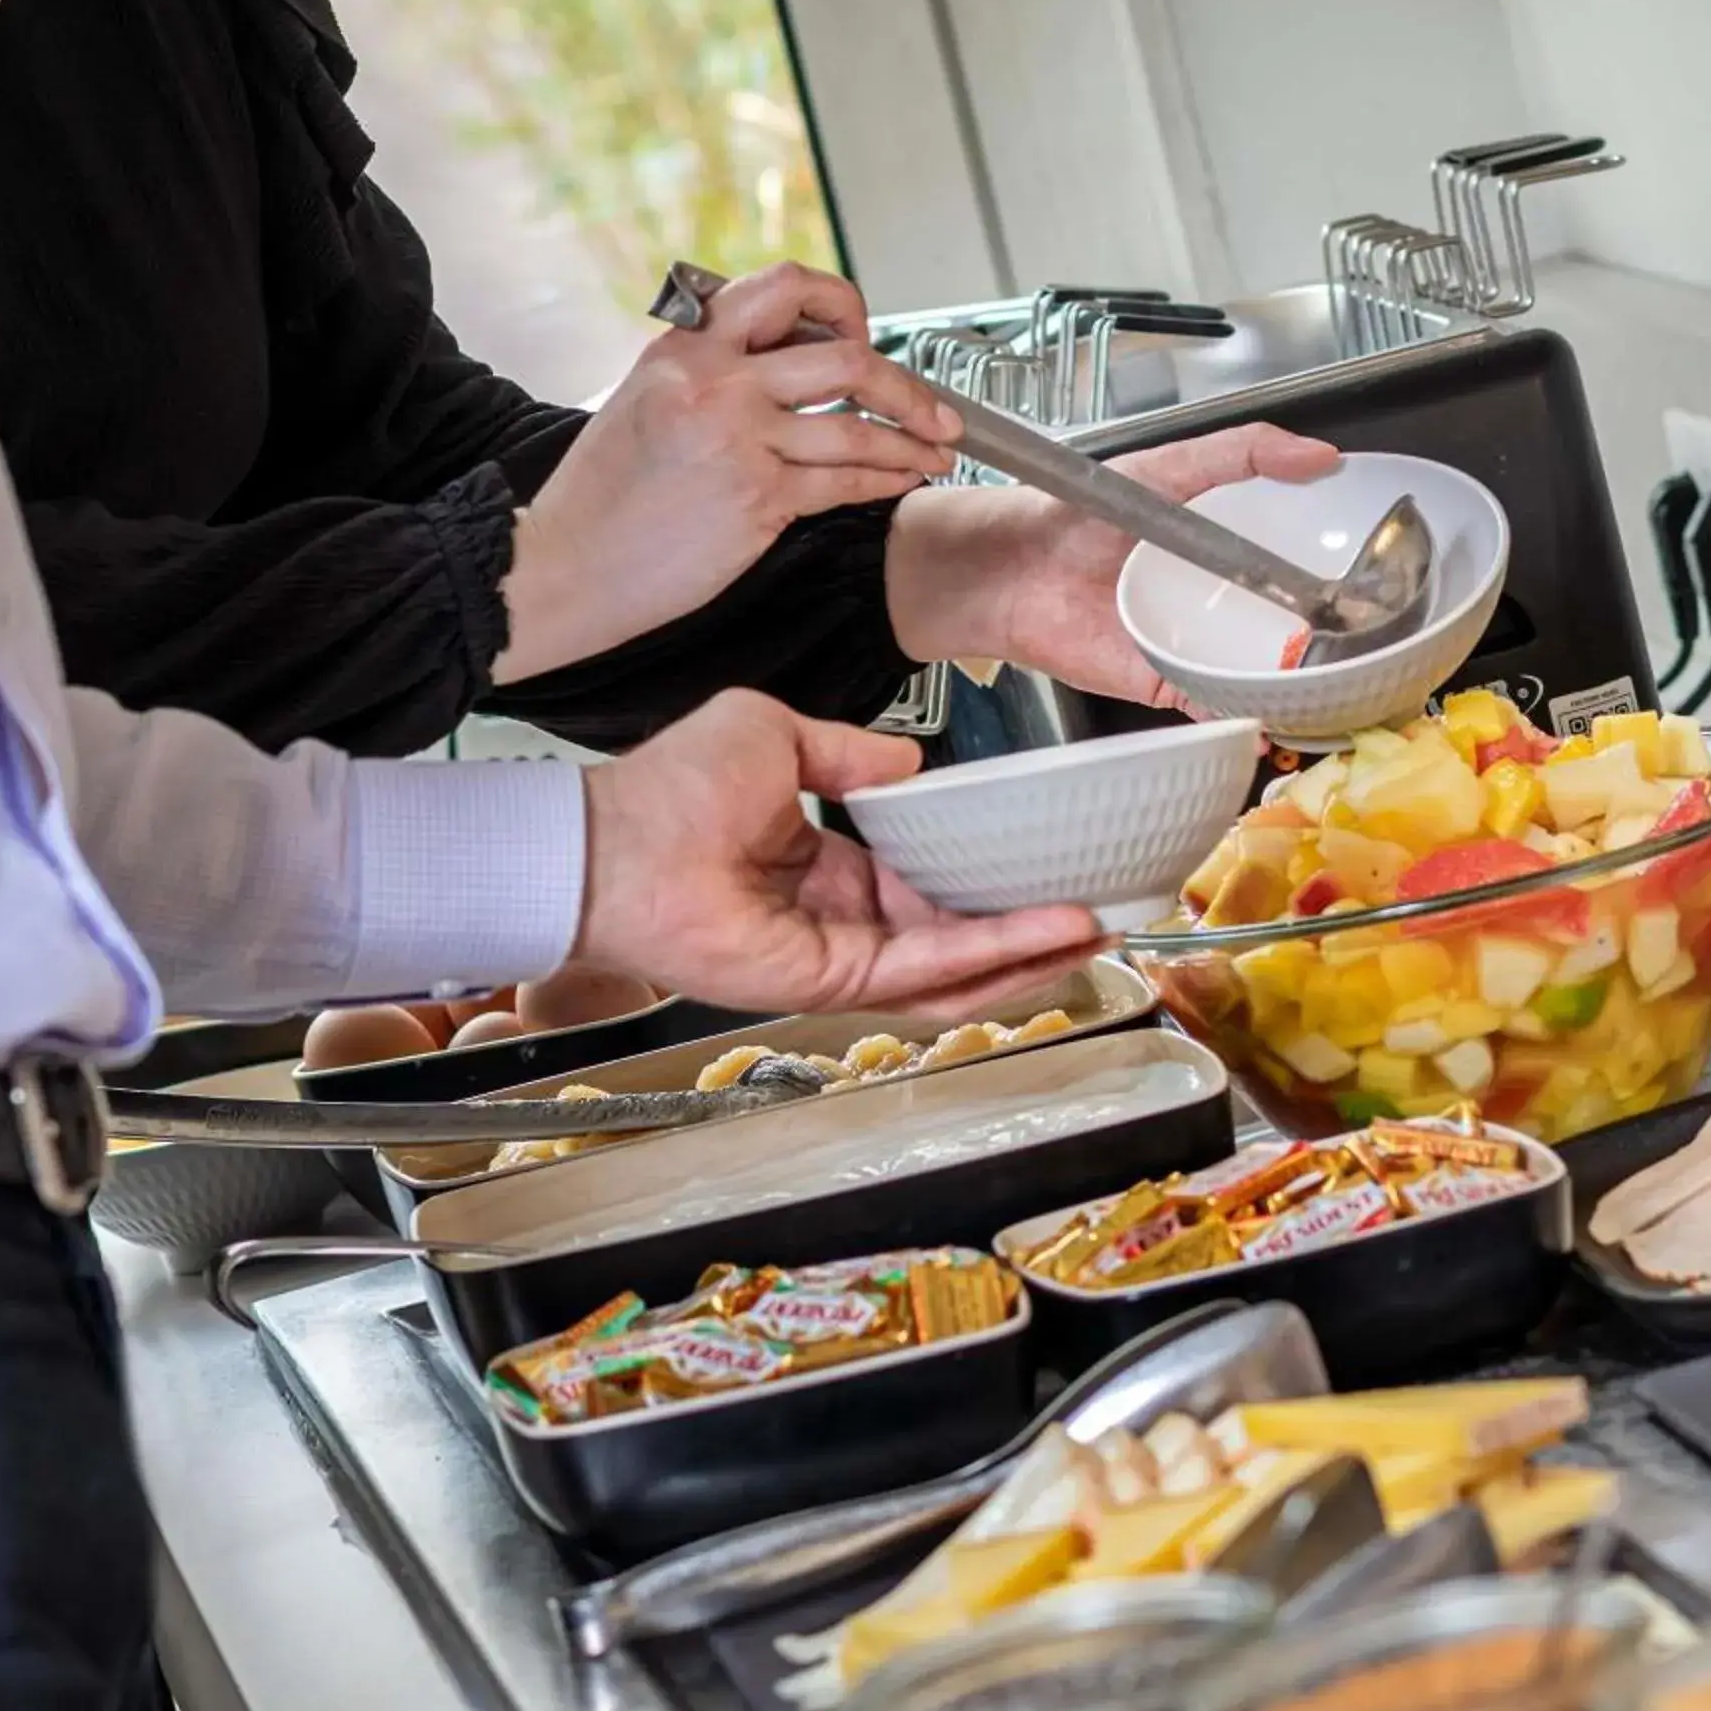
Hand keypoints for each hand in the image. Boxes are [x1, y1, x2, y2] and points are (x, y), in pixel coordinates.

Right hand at [495, 265, 961, 682]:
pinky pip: (844, 482)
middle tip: (934, 408)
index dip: (841, 304)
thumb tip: (787, 363)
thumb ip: (711, 369)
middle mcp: (715, 380)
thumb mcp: (645, 398)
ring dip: (911, 441)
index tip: (863, 334)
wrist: (561, 562)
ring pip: (857, 426)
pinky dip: (885, 481)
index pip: (785, 286)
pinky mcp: (755, 498)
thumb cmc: (600, 496)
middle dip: (907, 384)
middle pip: (845, 356)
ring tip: (935, 452)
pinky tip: (900, 481)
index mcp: (685, 343)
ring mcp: (738, 439)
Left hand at [575, 690, 1105, 1019]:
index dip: (984, 881)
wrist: (613, 844)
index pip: (921, 885)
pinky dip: (993, 951)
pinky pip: (928, 970)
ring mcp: (837, 955)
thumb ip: (848, 750)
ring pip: (953, 966)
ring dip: (1028, 948)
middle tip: (1096, 907)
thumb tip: (907, 761)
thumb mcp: (773, 732)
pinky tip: (1047, 929)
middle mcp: (835, 917)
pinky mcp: (832, 978)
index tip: (1039, 862)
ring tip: (1095, 926)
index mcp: (820, 863)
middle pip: (952, 936)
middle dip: (1026, 927)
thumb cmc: (666, 790)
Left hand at [884, 425, 1342, 706]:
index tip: (1389, 580)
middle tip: (1378, 643)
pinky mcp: (1166, 684)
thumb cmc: (1077, 512)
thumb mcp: (1168, 466)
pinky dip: (1245, 719)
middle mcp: (1216, 598)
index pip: (1300, 560)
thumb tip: (1319, 455)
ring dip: (1300, 685)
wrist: (1009, 568)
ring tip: (1346, 687)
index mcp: (1226, 545)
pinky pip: (1216, 707)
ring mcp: (1194, 644)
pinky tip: (1278, 718)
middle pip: (1292, 625)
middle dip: (1334, 640)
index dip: (1342, 572)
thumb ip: (1243, 454)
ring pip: (1262, 672)